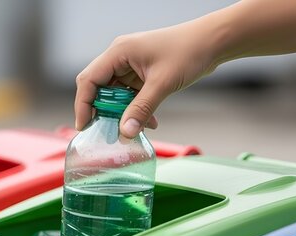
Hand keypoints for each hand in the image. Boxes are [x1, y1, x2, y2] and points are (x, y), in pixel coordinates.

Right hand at [74, 18, 224, 137]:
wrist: (212, 43)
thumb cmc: (188, 52)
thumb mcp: (162, 84)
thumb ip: (141, 109)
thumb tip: (124, 132)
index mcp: (118, 52)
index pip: (89, 80)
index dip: (83, 105)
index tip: (85, 126)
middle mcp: (120, 57)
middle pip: (99, 87)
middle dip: (103, 111)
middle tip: (107, 132)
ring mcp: (131, 65)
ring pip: (115, 93)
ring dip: (123, 112)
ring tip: (133, 129)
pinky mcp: (142, 73)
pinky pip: (130, 94)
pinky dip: (136, 108)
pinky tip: (149, 121)